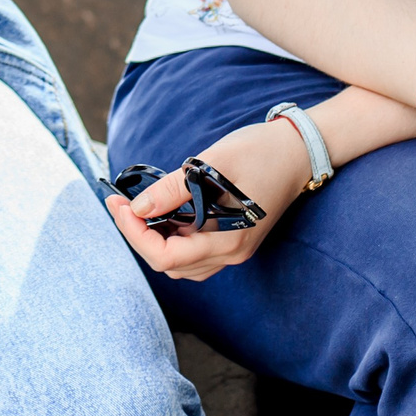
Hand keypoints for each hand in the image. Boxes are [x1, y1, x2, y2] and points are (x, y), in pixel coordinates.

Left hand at [105, 119, 309, 284]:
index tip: (117, 205)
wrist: (297, 150)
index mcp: (230, 240)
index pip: (167, 257)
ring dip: (154, 240)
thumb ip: (174, 189)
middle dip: (138, 236)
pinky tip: (164, 212)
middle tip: (119, 203)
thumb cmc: (260, 152)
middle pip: (170, 265)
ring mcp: (235, 249)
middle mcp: (232, 253)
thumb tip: (137, 208)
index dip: (135, 234)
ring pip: (181, 264)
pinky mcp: (234, 239)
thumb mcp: (212, 164)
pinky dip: (172, 238)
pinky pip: (194, 253)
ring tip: (138, 208)